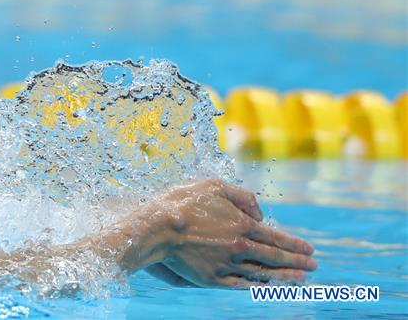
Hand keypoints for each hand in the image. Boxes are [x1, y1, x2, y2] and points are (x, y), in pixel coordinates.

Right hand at [151, 179, 316, 287]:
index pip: (275, 236)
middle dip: (297, 261)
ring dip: (285, 275)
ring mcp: (227, 265)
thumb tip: (259, 213)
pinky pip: (242, 284)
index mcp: (242, 224)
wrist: (158, 228)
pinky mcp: (212, 279)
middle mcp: (240, 247)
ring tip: (301, 278)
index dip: (295, 243)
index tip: (310, 248)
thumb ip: (243, 197)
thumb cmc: (183, 202)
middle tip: (314, 265)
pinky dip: (259, 285)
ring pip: (262, 272)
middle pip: (274, 256)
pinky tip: (268, 285)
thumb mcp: (215, 186)